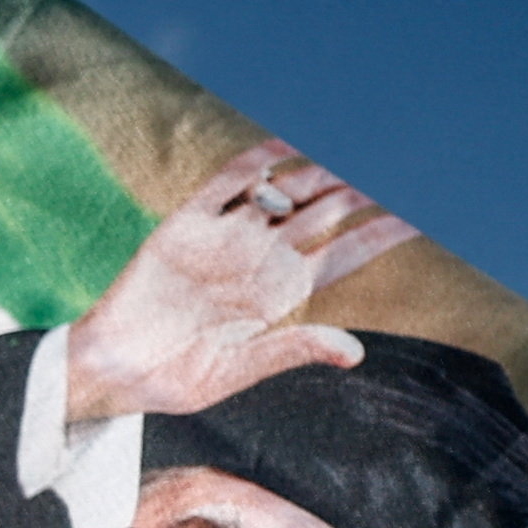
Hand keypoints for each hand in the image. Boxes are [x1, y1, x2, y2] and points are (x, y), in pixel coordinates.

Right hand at [66, 142, 419, 426]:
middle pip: (322, 213)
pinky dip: (257, 163)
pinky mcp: (188, 225)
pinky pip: (229, 183)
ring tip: (341, 159)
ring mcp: (227, 238)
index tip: (418, 215)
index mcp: (281, 294)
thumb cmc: (172, 380)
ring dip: (314, 174)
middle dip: (352, 192)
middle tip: (381, 172)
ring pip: (284, 192)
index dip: (381, 232)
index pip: (345, 253)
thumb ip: (292, 349)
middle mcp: (261, 259)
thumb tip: (354, 353)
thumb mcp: (235, 371)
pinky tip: (284, 146)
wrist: (108, 370)